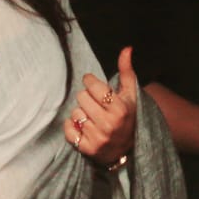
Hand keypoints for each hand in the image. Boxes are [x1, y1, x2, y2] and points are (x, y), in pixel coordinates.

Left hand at [64, 45, 136, 165]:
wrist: (126, 149)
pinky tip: (84, 128)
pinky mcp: (87, 148)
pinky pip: (68, 129)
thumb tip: (127, 48)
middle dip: (87, 98)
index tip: (95, 86)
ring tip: (93, 118)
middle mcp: (109, 124)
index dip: (91, 83)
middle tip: (97, 105)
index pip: (93, 86)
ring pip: (75, 113)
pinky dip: (72, 127)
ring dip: (81, 113)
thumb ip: (126, 71)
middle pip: (81, 97)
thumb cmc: (127, 116)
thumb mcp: (130, 94)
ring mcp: (97, 138)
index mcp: (120, 109)